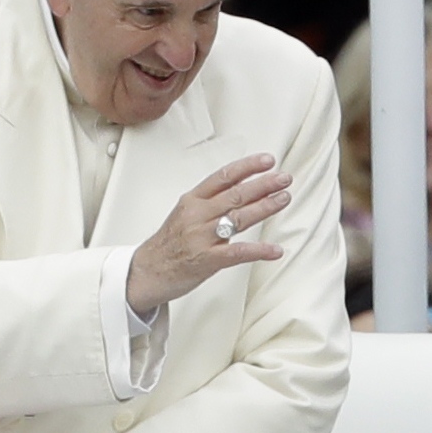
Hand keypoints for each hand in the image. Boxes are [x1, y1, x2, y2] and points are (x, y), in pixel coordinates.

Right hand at [126, 153, 290, 314]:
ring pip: (239, 217)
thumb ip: (210, 201)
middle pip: (235, 194)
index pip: (223, 177)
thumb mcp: (185, 213)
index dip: (247, 167)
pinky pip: (237, 253)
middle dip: (264, 184)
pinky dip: (259, 251)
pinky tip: (275, 250)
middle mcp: (197, 215)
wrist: (146, 272)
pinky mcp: (207, 260)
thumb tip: (240, 188)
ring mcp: (202, 237)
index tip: (267, 160)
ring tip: (284, 199)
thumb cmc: (168, 244)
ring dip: (265, 207)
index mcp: (192, 200)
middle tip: (284, 178)